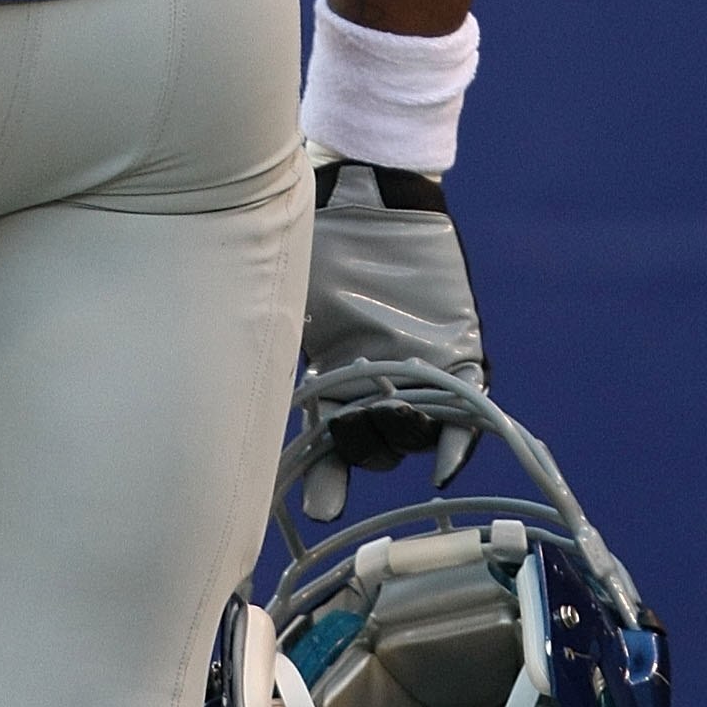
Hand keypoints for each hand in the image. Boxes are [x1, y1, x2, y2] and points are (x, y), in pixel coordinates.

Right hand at [300, 154, 486, 519]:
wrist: (367, 195)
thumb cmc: (318, 242)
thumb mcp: (286, 302)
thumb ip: (273, 351)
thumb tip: (243, 408)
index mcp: (331, 376)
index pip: (327, 444)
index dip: (323, 481)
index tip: (318, 510)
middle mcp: (374, 381)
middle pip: (371, 443)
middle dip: (360, 454)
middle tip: (349, 442)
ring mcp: (417, 369)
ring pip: (414, 431)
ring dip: (399, 439)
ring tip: (388, 429)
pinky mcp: (457, 352)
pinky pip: (464, 410)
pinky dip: (456, 442)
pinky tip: (445, 466)